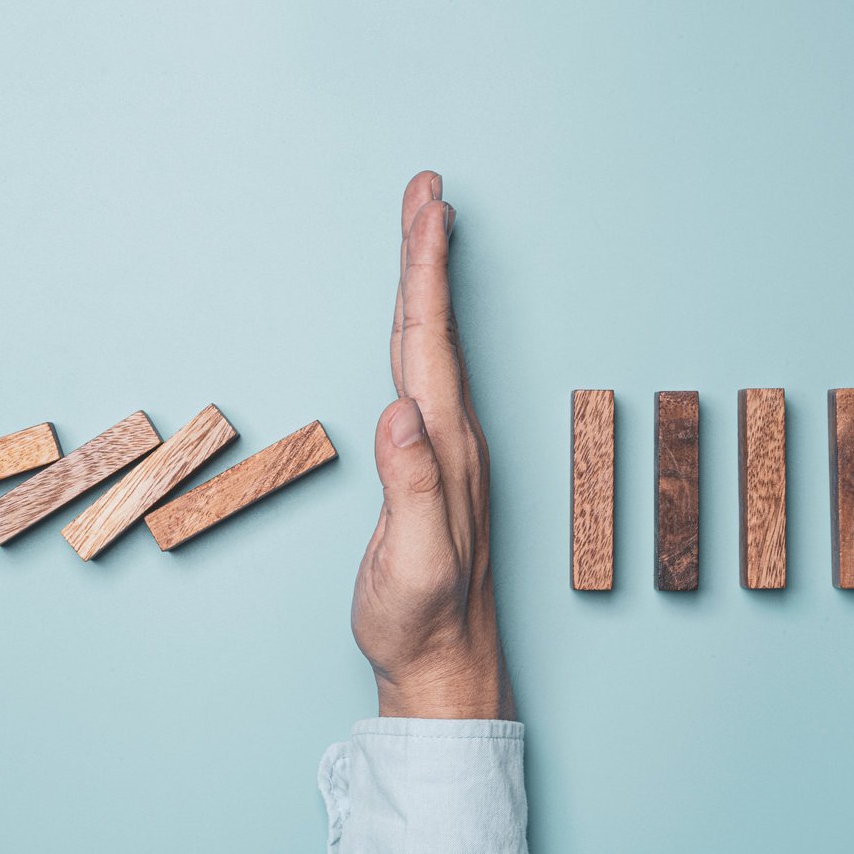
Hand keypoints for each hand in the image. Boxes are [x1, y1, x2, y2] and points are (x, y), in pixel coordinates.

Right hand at [351, 171, 514, 720]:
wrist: (446, 662)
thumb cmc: (423, 617)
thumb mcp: (412, 561)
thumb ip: (410, 487)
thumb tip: (399, 411)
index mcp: (446, 446)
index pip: (431, 343)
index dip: (426, 271)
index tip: (426, 209)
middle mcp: (453, 437)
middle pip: (435, 329)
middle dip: (427, 255)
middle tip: (424, 192)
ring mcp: (447, 448)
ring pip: (431, 348)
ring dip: (426, 285)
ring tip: (424, 234)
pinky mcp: (434, 463)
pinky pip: (424, 376)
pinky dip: (419, 332)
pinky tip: (416, 326)